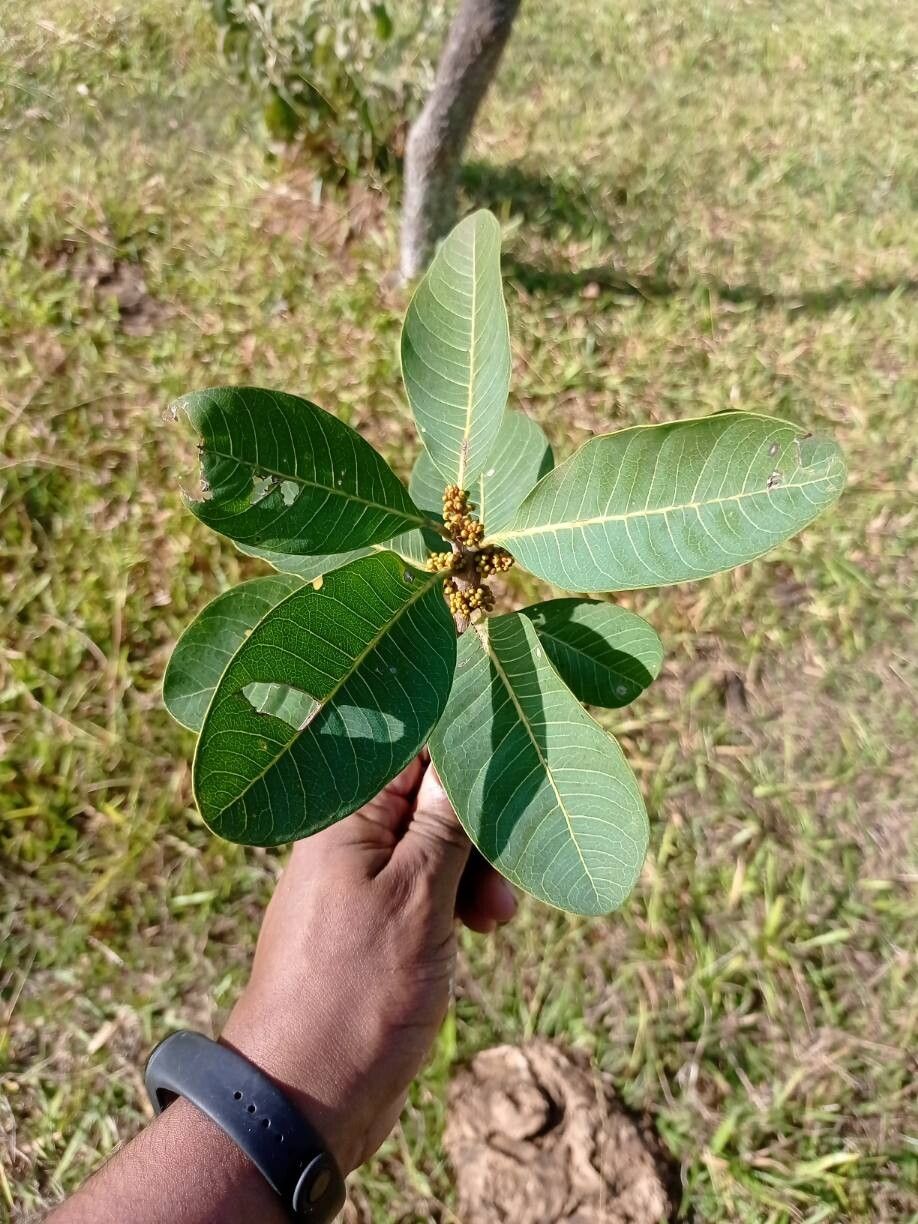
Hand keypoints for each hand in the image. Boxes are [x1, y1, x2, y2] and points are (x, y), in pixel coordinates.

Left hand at [220, 755, 515, 1174]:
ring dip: (478, 866)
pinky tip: (482, 928)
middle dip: (482, 821)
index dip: (472, 748)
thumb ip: (448, 820)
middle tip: (508, 873)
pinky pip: (428, 880)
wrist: (304, 1100)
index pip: (418, 739)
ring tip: (497, 917)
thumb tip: (471, 750)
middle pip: (433, 788)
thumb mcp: (420, 896)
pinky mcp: (375, 917)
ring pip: (437, 838)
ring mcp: (361, 876)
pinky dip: (460, 896)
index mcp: (346, 809)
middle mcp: (349, 832)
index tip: (521, 765)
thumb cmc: (355, 994)